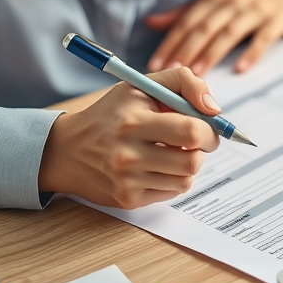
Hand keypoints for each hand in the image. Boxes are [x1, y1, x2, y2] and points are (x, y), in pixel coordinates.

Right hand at [38, 67, 220, 208]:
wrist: (68, 150)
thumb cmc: (112, 114)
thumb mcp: (141, 86)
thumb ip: (183, 82)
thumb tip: (214, 109)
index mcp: (134, 122)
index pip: (191, 132)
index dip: (209, 130)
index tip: (208, 127)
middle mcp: (128, 154)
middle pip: (192, 162)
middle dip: (202, 151)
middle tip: (195, 142)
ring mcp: (127, 181)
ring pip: (185, 180)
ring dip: (187, 165)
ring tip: (171, 152)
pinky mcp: (127, 200)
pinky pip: (171, 192)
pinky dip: (172, 179)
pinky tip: (155, 167)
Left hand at [145, 0, 282, 75]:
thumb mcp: (214, 1)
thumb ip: (184, 14)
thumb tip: (150, 23)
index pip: (186, 22)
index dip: (169, 43)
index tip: (155, 64)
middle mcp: (230, 2)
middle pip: (204, 28)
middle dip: (186, 50)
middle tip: (171, 73)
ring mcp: (254, 11)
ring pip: (229, 33)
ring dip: (211, 53)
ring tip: (197, 74)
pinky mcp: (275, 21)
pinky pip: (262, 38)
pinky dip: (250, 53)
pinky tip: (240, 68)